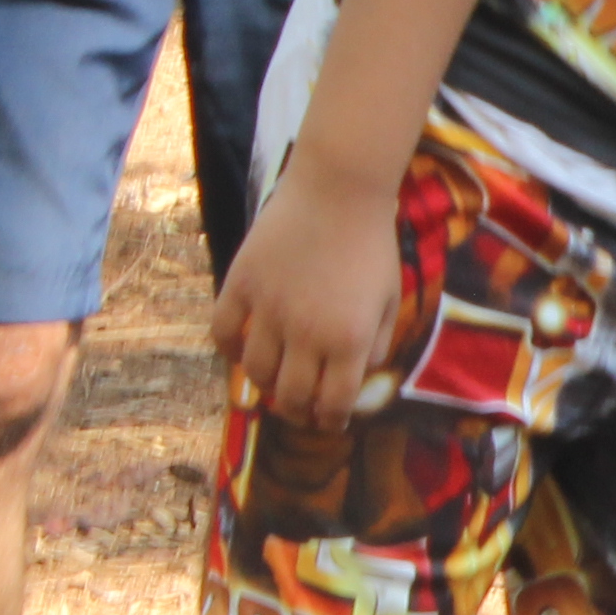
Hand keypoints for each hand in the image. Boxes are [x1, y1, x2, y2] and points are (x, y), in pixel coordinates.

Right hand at [212, 165, 409, 428]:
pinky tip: (241, 351)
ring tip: (273, 382)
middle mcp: (306, 334)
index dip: (329, 420)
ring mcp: (269, 311)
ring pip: (255, 372)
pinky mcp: (241, 285)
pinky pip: (223, 332)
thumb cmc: (372, 246)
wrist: (338, 192)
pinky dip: (229, 350)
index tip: (327, 421)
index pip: (332, 403)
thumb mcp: (392, 299)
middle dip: (297, 411)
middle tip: (299, 409)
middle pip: (290, 396)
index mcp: (349, 342)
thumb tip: (359, 377)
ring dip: (264, 385)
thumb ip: (379, 343)